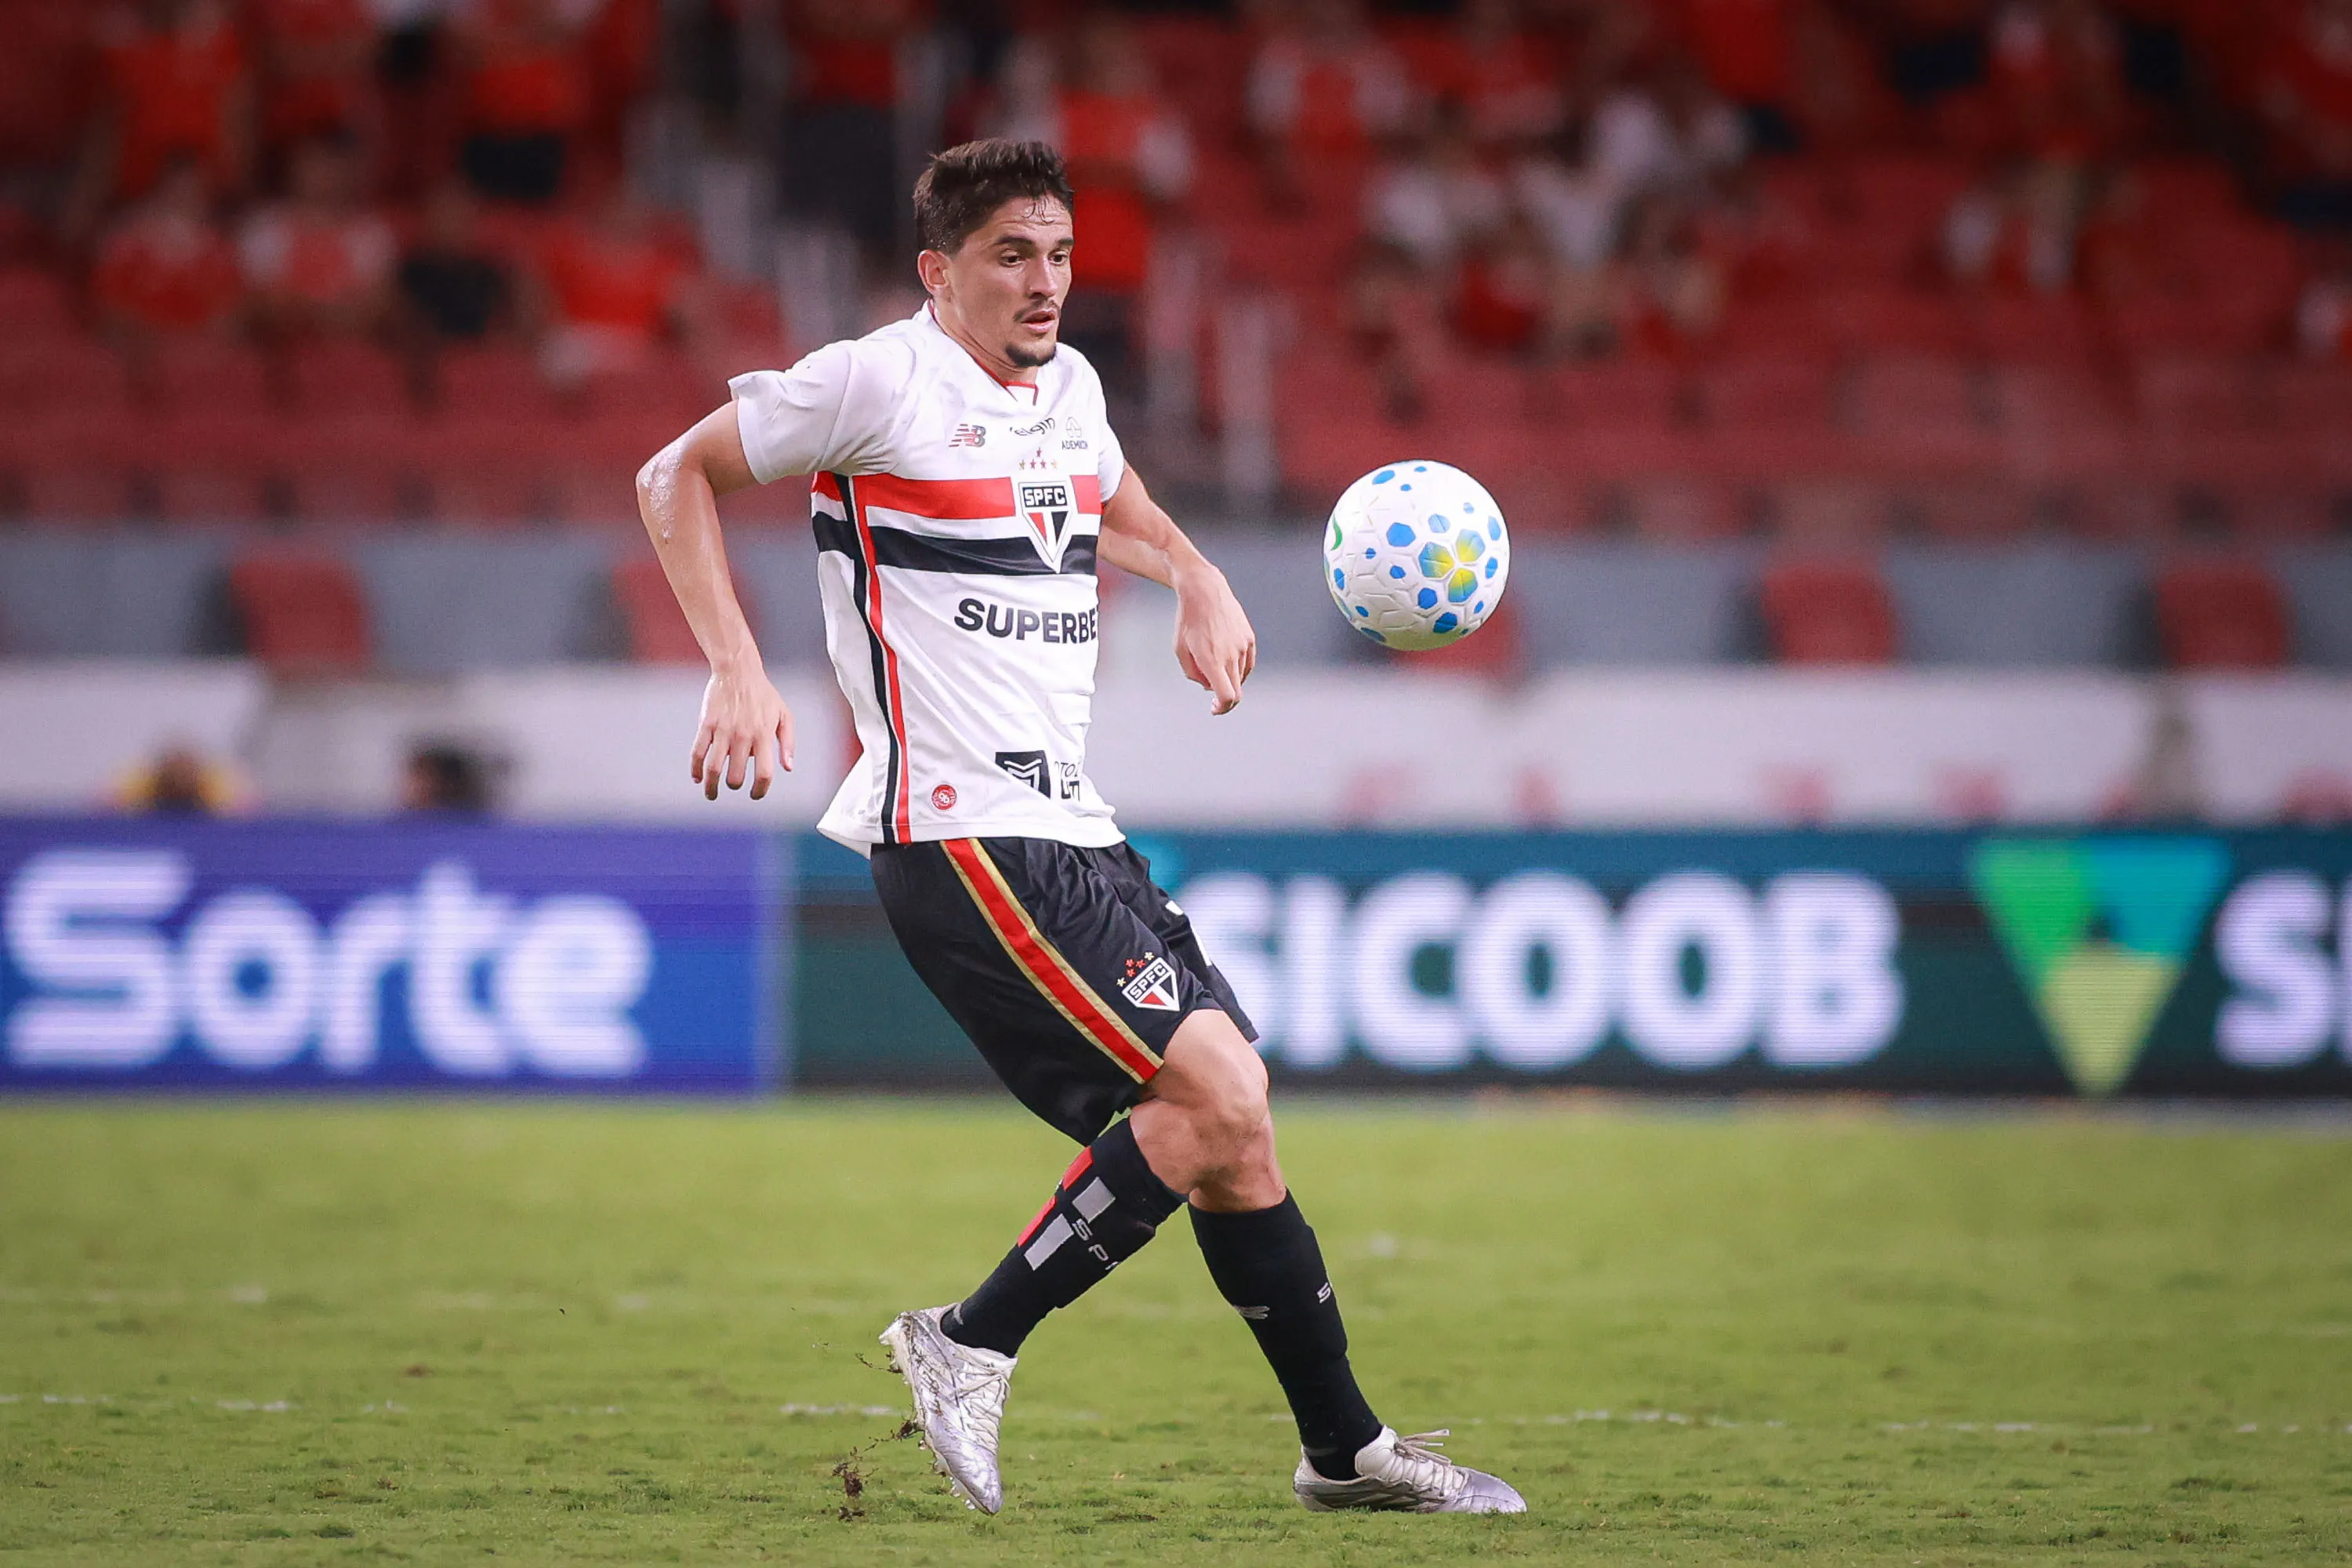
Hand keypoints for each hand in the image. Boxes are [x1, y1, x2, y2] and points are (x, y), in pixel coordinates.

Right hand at [691, 662, 793, 799]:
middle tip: (734, 784)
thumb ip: (788, 743)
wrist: (737, 670)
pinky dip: (695, 769)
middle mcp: (743, 735)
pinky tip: (697, 777)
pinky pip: (697, 752)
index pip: (764, 773)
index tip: (755, 794)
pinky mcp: (706, 725)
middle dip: (734, 786)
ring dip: (711, 787)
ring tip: (711, 794)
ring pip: (713, 769)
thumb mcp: (784, 715)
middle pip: (735, 775)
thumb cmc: (764, 695)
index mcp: (763, 735)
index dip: (760, 790)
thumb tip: (788, 768)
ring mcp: (722, 730)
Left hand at [1171, 562, 1256, 714]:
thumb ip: (1192, 673)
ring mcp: (1242, 646)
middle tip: (1215, 703)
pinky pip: (1247, 664)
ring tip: (1213, 665)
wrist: (1204, 590)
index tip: (1214, 708)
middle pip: (1236, 691)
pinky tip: (1227, 663)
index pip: (1226, 695)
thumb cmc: (1187, 620)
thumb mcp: (1180, 649)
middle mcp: (1230, 655)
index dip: (1222, 708)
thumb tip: (1209, 687)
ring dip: (1229, 680)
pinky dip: (1238, 670)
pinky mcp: (1249, 638)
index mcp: (1211, 659)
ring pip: (1240, 677)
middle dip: (1226, 701)